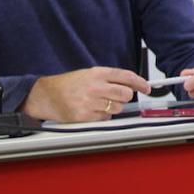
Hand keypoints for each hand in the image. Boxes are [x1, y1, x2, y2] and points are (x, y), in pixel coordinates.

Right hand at [20, 67, 150, 121]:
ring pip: (117, 108)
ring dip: (113, 108)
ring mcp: (90, 102)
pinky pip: (105, 119)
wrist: (46, 95)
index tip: (147, 88)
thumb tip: (131, 85)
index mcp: (97, 73)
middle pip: (125, 94)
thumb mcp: (89, 74)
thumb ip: (109, 78)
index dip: (140, 82)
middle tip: (117, 97)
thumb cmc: (68, 84)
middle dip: (124, 97)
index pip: (126, 76)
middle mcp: (95, 86)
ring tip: (98, 103)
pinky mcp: (84, 116)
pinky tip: (91, 111)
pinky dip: (102, 117)